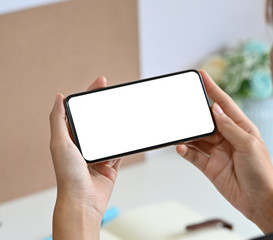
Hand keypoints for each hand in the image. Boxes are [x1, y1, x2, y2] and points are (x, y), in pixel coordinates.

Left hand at [49, 76, 120, 239]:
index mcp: (68, 137)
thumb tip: (58, 97)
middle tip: (115, 93)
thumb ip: (58, 119)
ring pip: (109, 133)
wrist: (83, 202)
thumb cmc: (68, 176)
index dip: (90, 94)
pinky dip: (122, 143)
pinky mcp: (109, 164)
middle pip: (96, 119)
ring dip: (115, 126)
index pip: (80, 110)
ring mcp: (96, 154)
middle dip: (105, 106)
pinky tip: (127, 135)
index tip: (101, 82)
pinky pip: (118, 149)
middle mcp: (82, 144)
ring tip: (123, 114)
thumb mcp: (60, 143)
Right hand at [176, 70, 272, 232]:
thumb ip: (229, 127)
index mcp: (240, 128)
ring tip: (178, 132)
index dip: (213, 89)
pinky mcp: (208, 165)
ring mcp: (216, 151)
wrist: (259, 202)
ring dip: (187, 135)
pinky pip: (192, 155)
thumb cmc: (263, 174)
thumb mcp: (248, 145)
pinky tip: (181, 148)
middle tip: (183, 110)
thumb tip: (215, 110)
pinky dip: (184, 151)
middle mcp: (227, 138)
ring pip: (196, 138)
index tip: (203, 76)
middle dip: (195, 115)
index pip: (224, 104)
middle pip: (206, 121)